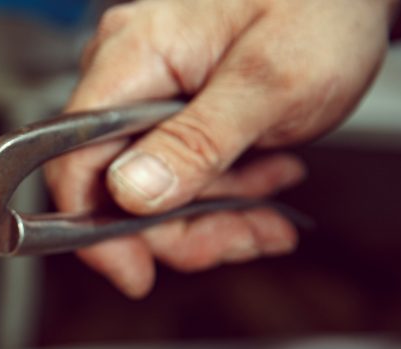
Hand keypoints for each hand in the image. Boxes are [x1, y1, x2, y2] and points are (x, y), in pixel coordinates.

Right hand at [46, 0, 396, 296]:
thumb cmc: (325, 6)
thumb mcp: (270, 84)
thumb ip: (197, 141)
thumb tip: (129, 192)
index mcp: (133, 57)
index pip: (76, 159)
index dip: (97, 227)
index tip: (134, 270)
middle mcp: (129, 74)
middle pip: (117, 185)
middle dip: (180, 227)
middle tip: (238, 239)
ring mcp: (151, 92)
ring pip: (153, 188)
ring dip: (213, 215)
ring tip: (267, 214)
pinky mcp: (176, 109)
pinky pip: (179, 171)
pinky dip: (223, 193)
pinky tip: (264, 188)